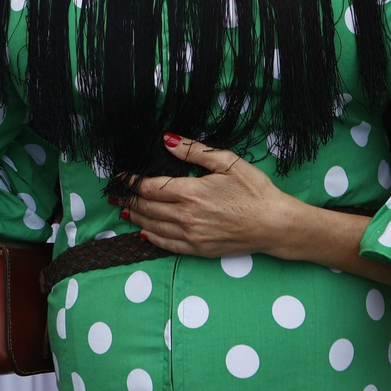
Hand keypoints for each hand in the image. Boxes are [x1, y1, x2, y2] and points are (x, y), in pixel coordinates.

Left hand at [127, 135, 299, 257]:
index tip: (121, 177)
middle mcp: (186, 216)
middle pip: (147, 207)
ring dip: (136, 217)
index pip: (149, 187)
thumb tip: (167, 140)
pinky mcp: (198, 250)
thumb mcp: (227, 162)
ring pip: (152, 226)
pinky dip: (151, 238)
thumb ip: (194, 151)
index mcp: (190, 192)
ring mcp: (191, 235)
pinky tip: (143, 232)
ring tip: (124, 210)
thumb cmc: (254, 190)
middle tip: (116, 194)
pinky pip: (166, 245)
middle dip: (129, 199)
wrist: (275, 224)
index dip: (131, 181)